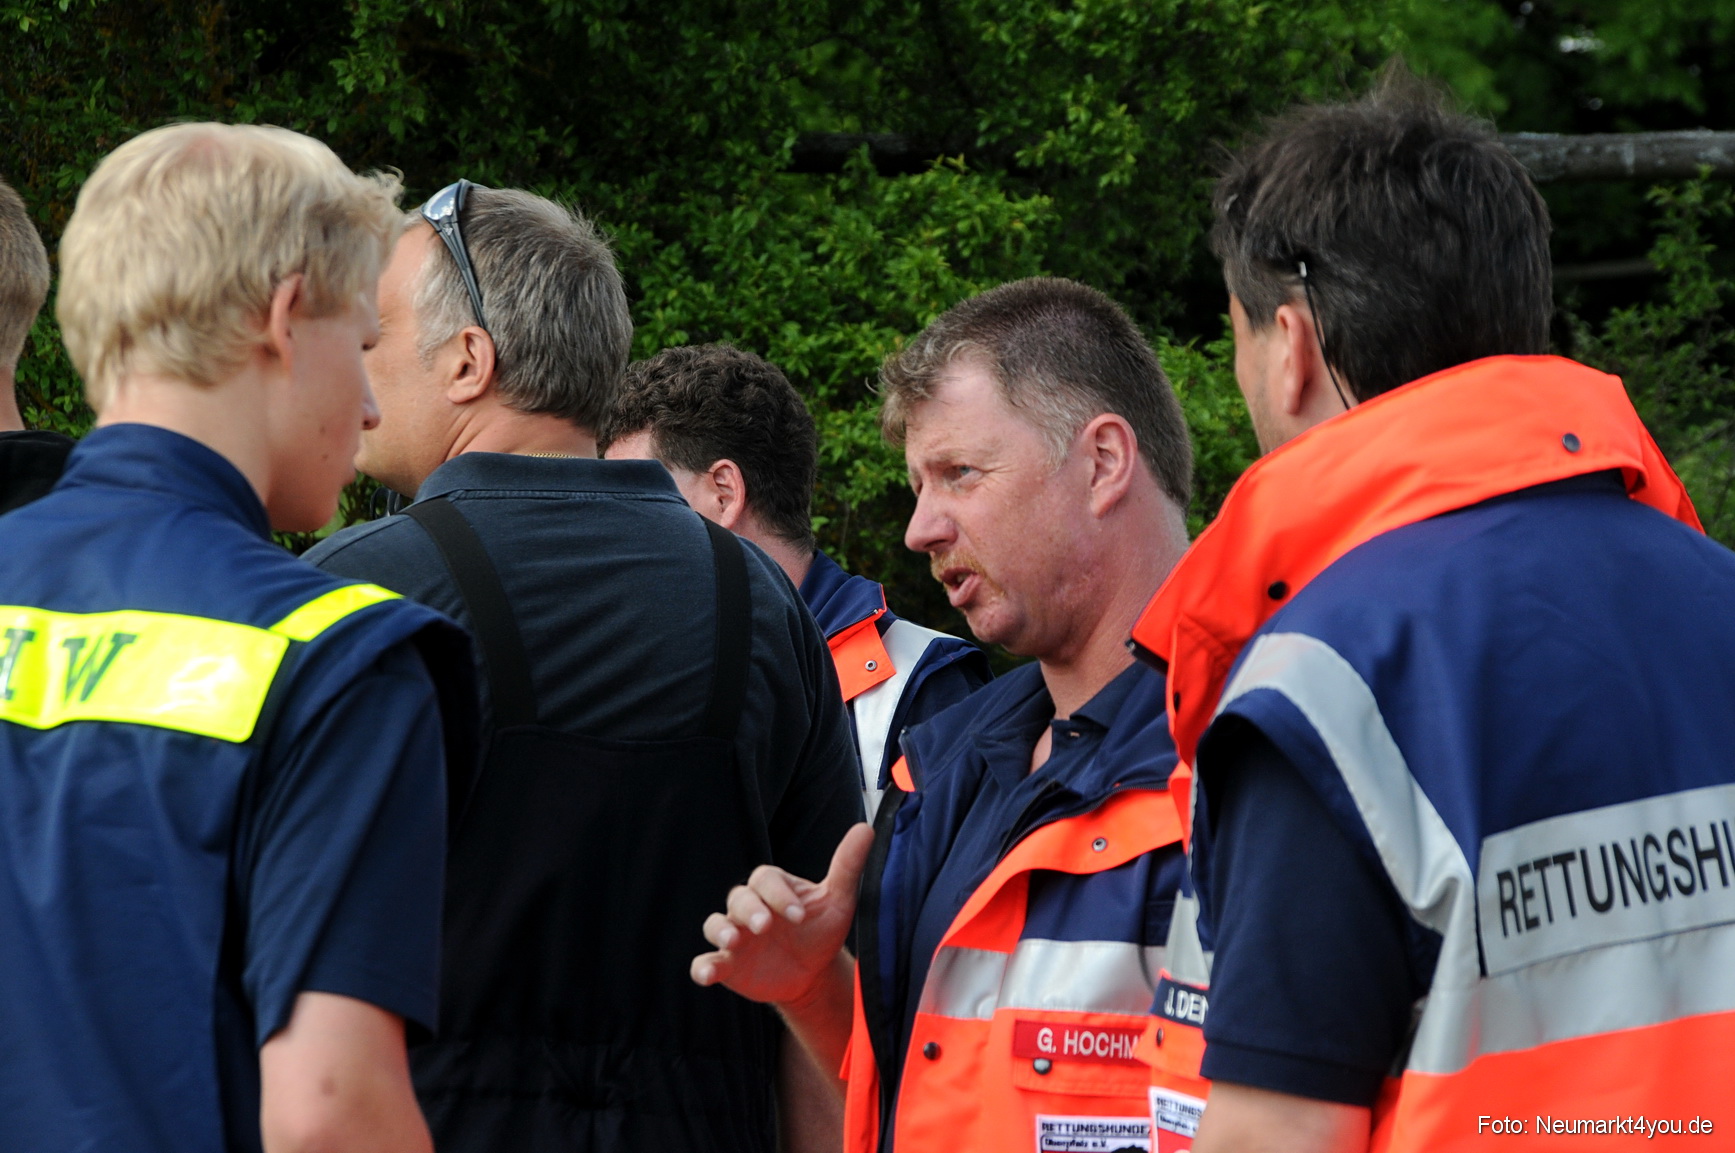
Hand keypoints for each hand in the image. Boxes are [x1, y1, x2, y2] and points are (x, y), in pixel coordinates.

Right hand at [692, 822, 872, 1007]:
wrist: (814, 973)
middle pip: (739, 898)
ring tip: (733, 941)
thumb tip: (865, 829)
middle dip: (750, 910)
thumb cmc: (821, 930)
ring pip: (715, 924)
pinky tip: (706, 975)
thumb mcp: (838, 900)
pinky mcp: (726, 965)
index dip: (779, 894)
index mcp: (772, 888)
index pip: (766, 880)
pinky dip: (702, 968)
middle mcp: (749, 908)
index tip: (799, 915)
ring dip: (720, 930)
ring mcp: (734, 936)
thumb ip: (847, 865)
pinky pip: (705, 962)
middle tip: (766, 926)